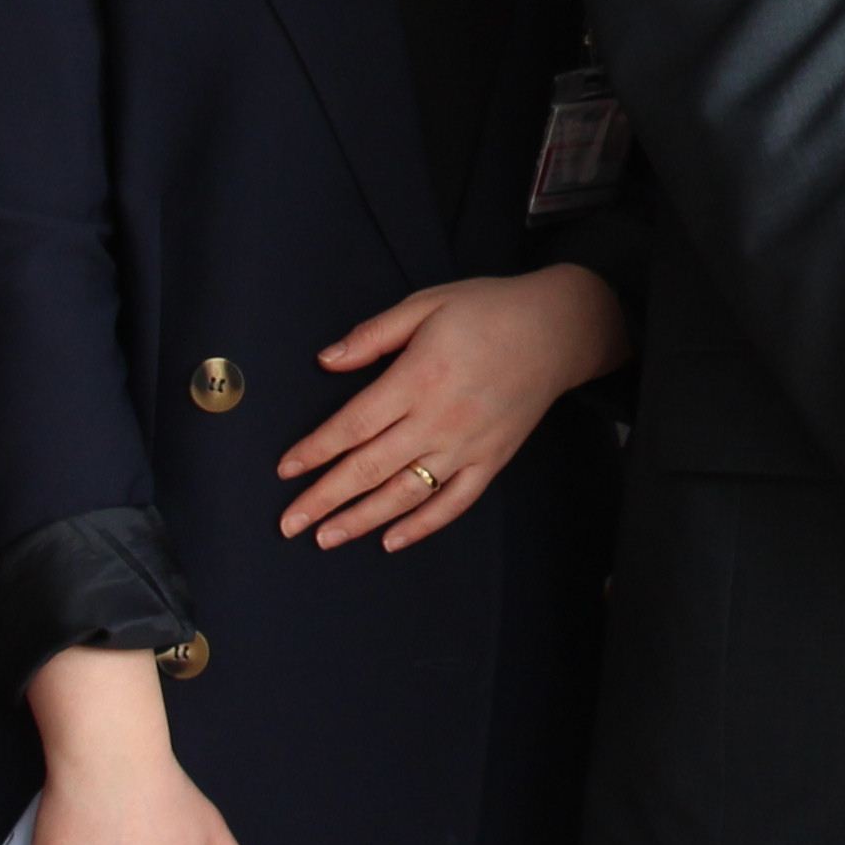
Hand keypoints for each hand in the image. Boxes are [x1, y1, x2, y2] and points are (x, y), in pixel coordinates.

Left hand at [278, 264, 627, 550]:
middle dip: (325, 499)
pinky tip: (391, 541)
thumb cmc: (488, 310)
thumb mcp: (426, 304)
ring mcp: (468, 445)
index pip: (354, 424)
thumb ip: (373, 335)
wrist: (559, 329)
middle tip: (289, 524)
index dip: (316, 450)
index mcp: (419, 377)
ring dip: (362, 520)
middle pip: (370, 468)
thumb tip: (325, 361)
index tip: (285, 469)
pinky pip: (454, 503)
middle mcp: (441, 419)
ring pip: (406, 494)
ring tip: (326, 538)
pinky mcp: (493, 460)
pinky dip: (422, 526)